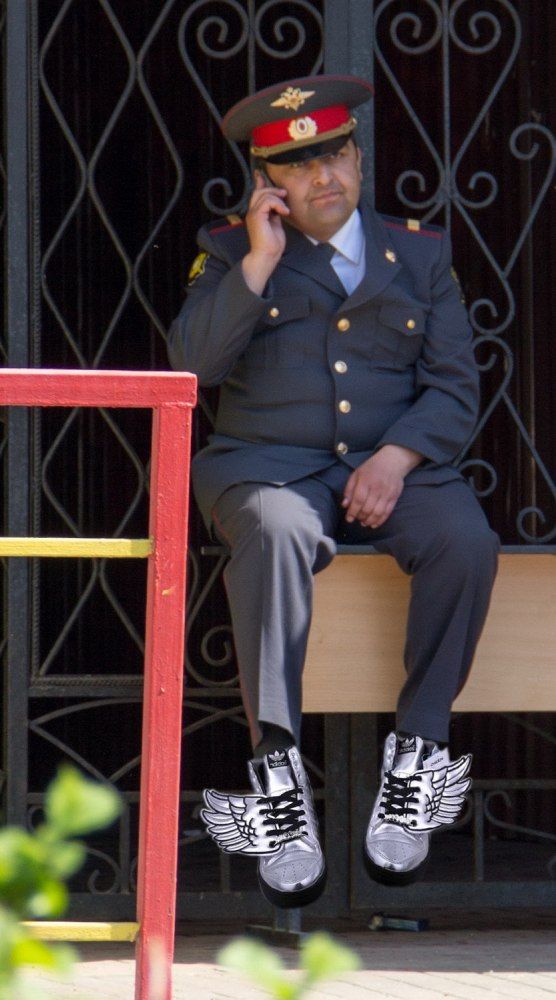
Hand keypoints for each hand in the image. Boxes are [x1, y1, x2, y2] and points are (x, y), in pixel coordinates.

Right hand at [242, 171, 289, 293]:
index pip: (256, 193)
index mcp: (256, 213)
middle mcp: (252, 211)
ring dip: (278, 199)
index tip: (261, 173)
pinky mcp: (256, 216)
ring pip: (264, 194)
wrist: (267, 256)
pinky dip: (277, 204)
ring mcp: (253, 214)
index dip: (259, 182)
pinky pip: (267, 201)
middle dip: (273, 189)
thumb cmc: (272, 244)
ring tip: (285, 209)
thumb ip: (275, 212)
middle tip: (284, 195)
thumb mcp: (276, 224)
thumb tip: (279, 203)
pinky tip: (283, 212)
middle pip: (259, 191)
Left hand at [342, 445, 422, 527]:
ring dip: (369, 520)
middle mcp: (377, 488)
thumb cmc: (371, 468)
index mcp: (366, 481)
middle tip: (357, 519)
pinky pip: (387, 512)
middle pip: (368, 508)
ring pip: (378, 512)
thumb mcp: (356, 474)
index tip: (349, 518)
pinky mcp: (394, 497)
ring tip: (364, 523)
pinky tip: (374, 524)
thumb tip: (345, 505)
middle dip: (360, 517)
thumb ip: (349, 489)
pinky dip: (380, 520)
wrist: (393, 461)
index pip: (358, 500)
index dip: (352, 511)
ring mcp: (387, 493)